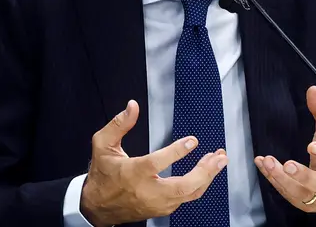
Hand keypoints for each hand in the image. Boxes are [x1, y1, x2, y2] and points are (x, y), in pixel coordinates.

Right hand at [80, 100, 228, 226]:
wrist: (97, 207)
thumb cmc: (102, 175)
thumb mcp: (103, 145)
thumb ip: (119, 124)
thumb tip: (133, 106)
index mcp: (132, 173)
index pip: (157, 163)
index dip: (177, 152)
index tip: (192, 141)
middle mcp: (147, 191)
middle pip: (182, 187)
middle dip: (204, 172)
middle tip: (218, 157)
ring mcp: (156, 203)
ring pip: (188, 194)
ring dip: (207, 177)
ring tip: (218, 161)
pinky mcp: (162, 209)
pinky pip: (186, 198)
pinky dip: (199, 185)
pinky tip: (206, 172)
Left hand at [254, 86, 315, 213]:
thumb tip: (313, 89)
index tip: (312, 145)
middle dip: (305, 176)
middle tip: (288, 164)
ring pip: (302, 194)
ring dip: (283, 180)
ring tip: (269, 163)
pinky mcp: (304, 204)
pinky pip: (287, 194)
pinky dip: (273, 179)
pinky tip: (262, 164)